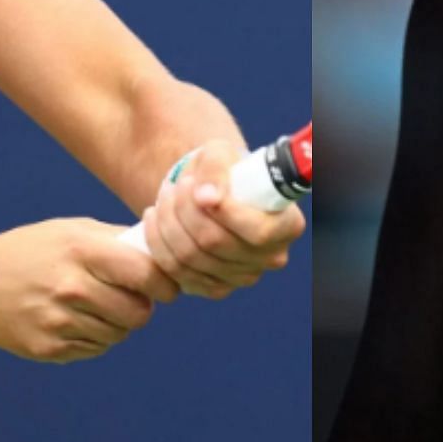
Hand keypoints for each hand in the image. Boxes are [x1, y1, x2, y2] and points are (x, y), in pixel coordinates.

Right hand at [0, 218, 178, 362]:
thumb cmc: (31, 252)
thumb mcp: (70, 231)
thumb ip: (115, 241)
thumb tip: (161, 248)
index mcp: (81, 251)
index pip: (145, 274)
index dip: (164, 284)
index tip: (166, 287)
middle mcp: (71, 288)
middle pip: (138, 313)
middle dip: (142, 307)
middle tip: (130, 297)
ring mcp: (59, 322)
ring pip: (119, 334)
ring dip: (118, 324)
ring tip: (97, 306)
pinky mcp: (50, 349)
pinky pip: (96, 349)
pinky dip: (95, 337)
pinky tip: (76, 320)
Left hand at [141, 138, 306, 298]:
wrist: (211, 191)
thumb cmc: (224, 169)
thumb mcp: (221, 154)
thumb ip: (215, 168)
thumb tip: (206, 197)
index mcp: (287, 226)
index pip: (258, 232)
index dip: (224, 212)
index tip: (195, 186)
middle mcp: (270, 257)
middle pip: (215, 243)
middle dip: (184, 210)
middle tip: (173, 185)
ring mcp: (242, 277)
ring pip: (190, 258)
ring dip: (167, 223)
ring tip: (163, 196)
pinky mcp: (214, 288)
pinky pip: (177, 273)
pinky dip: (158, 244)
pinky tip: (155, 219)